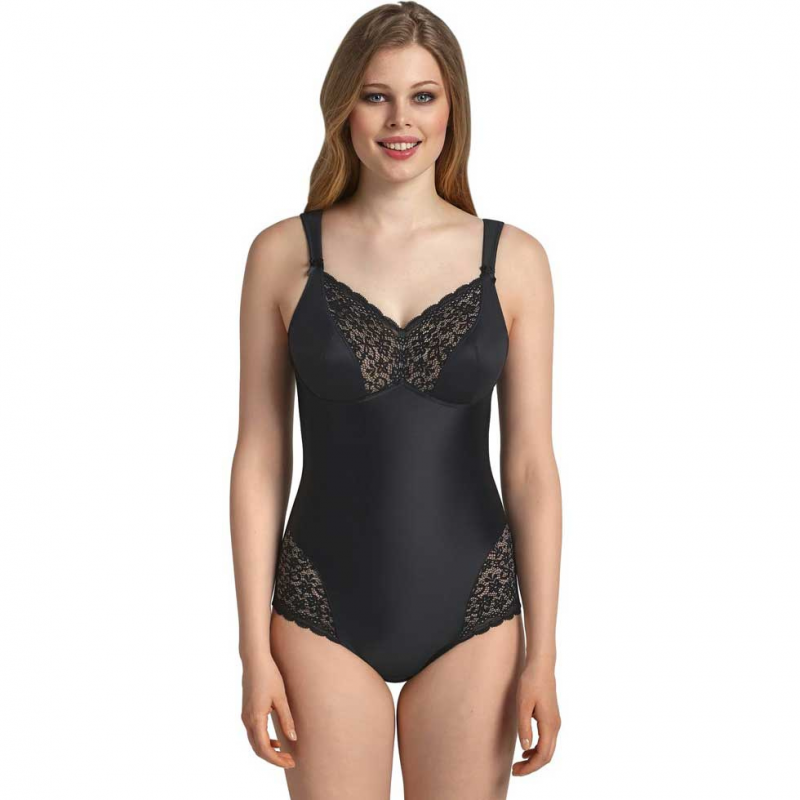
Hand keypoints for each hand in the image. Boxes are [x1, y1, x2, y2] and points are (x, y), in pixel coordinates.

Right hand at [241, 655, 297, 768]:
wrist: (254, 660)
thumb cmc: (269, 676)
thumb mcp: (281, 697)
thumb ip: (286, 719)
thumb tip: (293, 739)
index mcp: (255, 718)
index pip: (264, 748)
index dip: (277, 759)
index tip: (290, 762)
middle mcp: (247, 720)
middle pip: (258, 749)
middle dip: (273, 758)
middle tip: (290, 761)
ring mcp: (245, 716)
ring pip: (254, 743)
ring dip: (268, 751)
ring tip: (285, 753)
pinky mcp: (246, 712)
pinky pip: (253, 734)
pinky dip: (264, 742)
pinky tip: (277, 740)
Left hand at [512, 661, 560, 776]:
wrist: (541, 666)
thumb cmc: (530, 682)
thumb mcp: (523, 704)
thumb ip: (524, 727)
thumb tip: (525, 748)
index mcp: (549, 725)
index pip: (543, 755)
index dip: (530, 767)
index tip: (516, 771)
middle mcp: (555, 726)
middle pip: (547, 756)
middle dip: (532, 767)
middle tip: (515, 770)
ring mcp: (555, 722)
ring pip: (548, 749)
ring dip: (535, 759)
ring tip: (519, 763)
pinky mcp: (551, 718)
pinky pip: (547, 740)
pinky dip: (538, 749)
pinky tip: (526, 749)